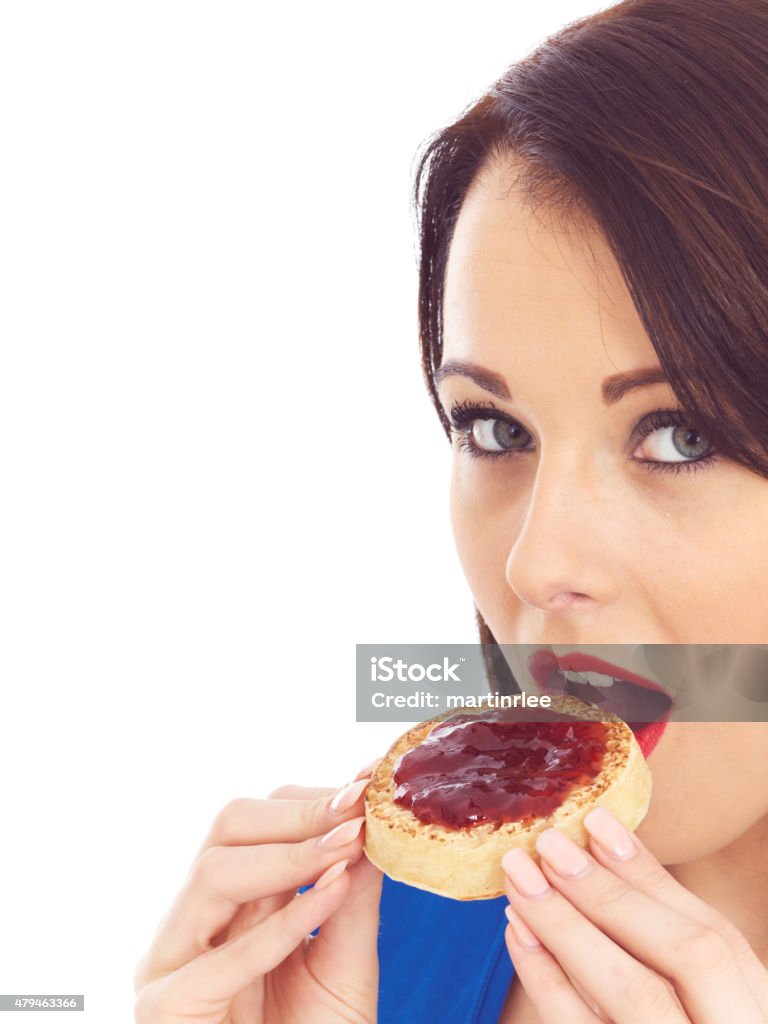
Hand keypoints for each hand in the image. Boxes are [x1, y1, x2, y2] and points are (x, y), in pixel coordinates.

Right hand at [134, 761, 382, 1023]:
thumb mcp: (345, 958)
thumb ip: (349, 893)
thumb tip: (368, 821)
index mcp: (229, 904)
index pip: (257, 822)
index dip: (312, 799)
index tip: (367, 784)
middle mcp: (194, 924)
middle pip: (226, 829)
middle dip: (295, 812)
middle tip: (355, 804)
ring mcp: (171, 963)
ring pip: (213, 872)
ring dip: (289, 855)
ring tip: (347, 845)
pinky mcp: (167, 1009)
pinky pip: (220, 958)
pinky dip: (280, 923)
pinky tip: (331, 894)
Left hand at [501, 808, 767, 1022]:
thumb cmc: (690, 1020)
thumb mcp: (709, 1002)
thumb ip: (676, 956)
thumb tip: (605, 858)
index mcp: (756, 1016)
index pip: (715, 939)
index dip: (653, 877)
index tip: (598, 823)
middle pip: (683, 957)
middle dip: (611, 894)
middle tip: (548, 844)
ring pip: (634, 996)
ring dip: (569, 927)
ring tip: (520, 880)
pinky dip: (547, 984)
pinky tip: (519, 937)